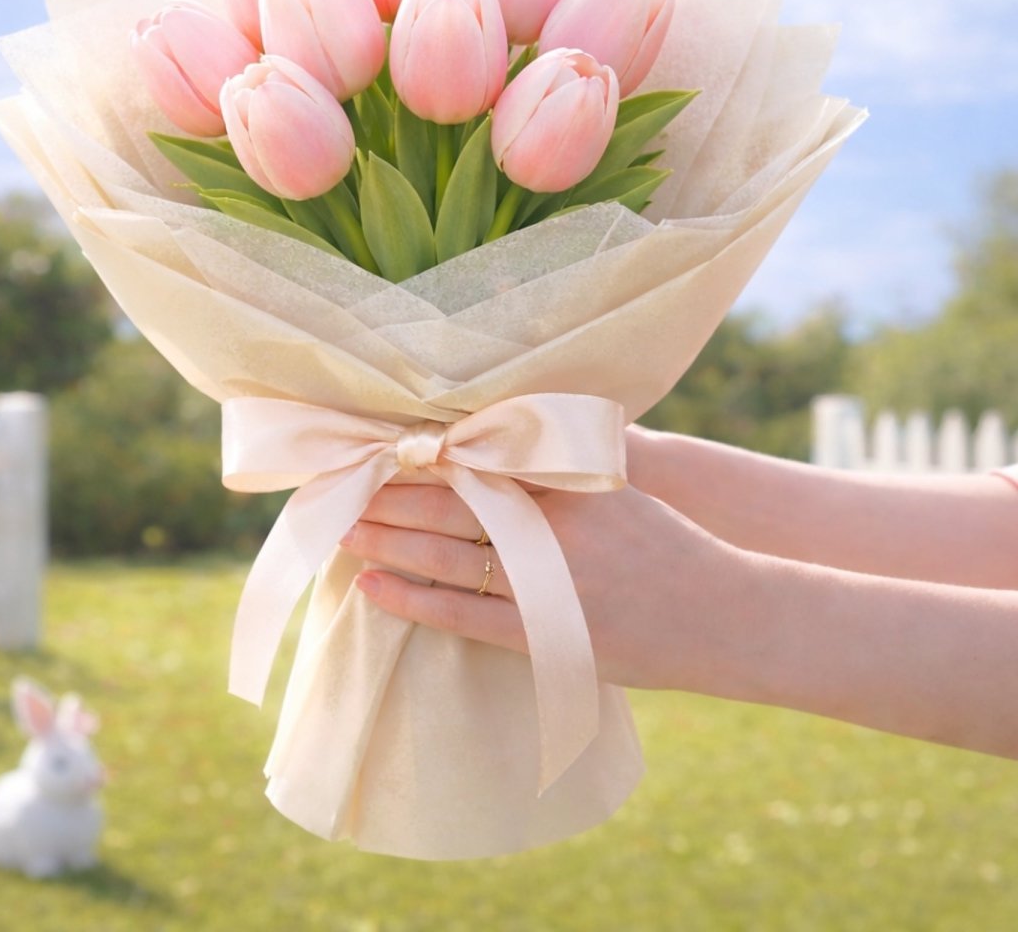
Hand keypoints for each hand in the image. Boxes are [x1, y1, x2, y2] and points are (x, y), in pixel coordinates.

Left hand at [343, 482, 753, 691]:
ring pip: (447, 556)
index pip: (478, 460)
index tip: (376, 443)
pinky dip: (414, 600)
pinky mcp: (546, 636)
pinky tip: (373, 587)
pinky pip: (463, 617)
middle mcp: (554, 528)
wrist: (726, 616)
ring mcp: (548, 584)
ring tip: (341, 528)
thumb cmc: (667, 545)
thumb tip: (494, 431)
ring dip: (388, 540)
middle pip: (451, 503)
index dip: (422, 454)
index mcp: (570, 484)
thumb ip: (557, 462)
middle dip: (390, 493)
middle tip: (339, 484)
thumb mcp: (617, 487)